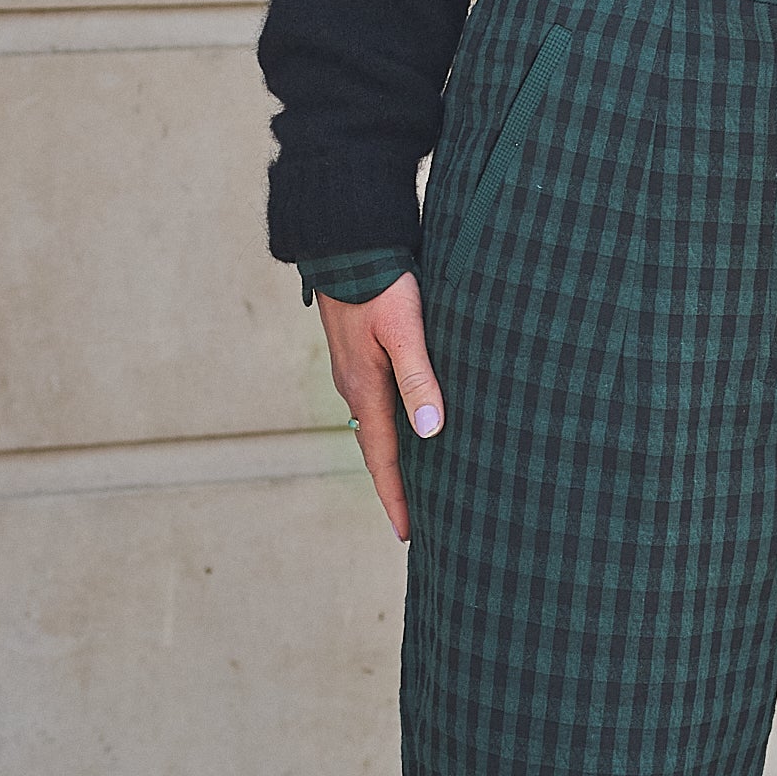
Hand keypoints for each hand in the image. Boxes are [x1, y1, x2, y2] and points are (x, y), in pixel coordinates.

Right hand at [318, 274, 443, 541]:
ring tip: (417, 483)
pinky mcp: (362, 353)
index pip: (382, 458)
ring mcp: (356, 370)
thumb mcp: (405, 331)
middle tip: (417, 522)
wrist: (348, 241)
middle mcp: (356, 386)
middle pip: (377, 449)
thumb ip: (418, 379)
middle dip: (396, 486)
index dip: (397, 497)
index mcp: (365, 389)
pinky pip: (379, 402)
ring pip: (378, 425)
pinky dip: (393, 426)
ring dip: (394, 456)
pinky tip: (411, 425)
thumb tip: (428, 432)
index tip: (409, 534)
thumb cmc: (382, 284)